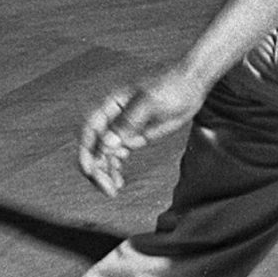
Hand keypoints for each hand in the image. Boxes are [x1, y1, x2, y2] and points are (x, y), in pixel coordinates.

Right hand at [79, 67, 207, 195]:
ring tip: (112, 190)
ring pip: (104, 155)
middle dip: (95, 168)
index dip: (86, 151)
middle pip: (94, 146)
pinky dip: (115, 170)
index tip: (89, 170)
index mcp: (111, 106)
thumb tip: (108, 144)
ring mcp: (123, 130)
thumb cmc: (169, 87)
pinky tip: (118, 183)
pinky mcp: (134, 138)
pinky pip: (117, 157)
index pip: (90, 130)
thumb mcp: (149, 103)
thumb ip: (128, 123)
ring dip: (104, 173)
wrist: (190, 86)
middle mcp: (113, 120)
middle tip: (105, 187)